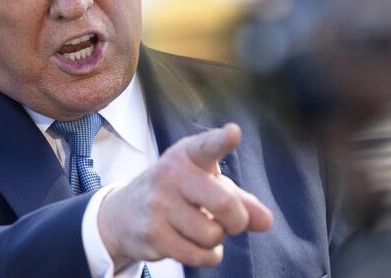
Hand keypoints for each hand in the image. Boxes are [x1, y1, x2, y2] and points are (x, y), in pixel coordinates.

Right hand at [97, 123, 272, 269]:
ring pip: (212, 234)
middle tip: (231, 221)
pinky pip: (198, 255)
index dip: (222, 140)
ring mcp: (159, 204)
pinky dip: (207, 256)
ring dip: (216, 239)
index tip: (233, 133)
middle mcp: (171, 174)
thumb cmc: (177, 194)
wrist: (124, 213)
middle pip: (225, 203)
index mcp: (188, 155)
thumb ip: (240, 200)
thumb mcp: (206, 185)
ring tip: (202, 229)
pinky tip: (196, 245)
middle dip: (237, 220)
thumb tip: (266, 221)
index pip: (207, 146)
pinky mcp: (153, 233)